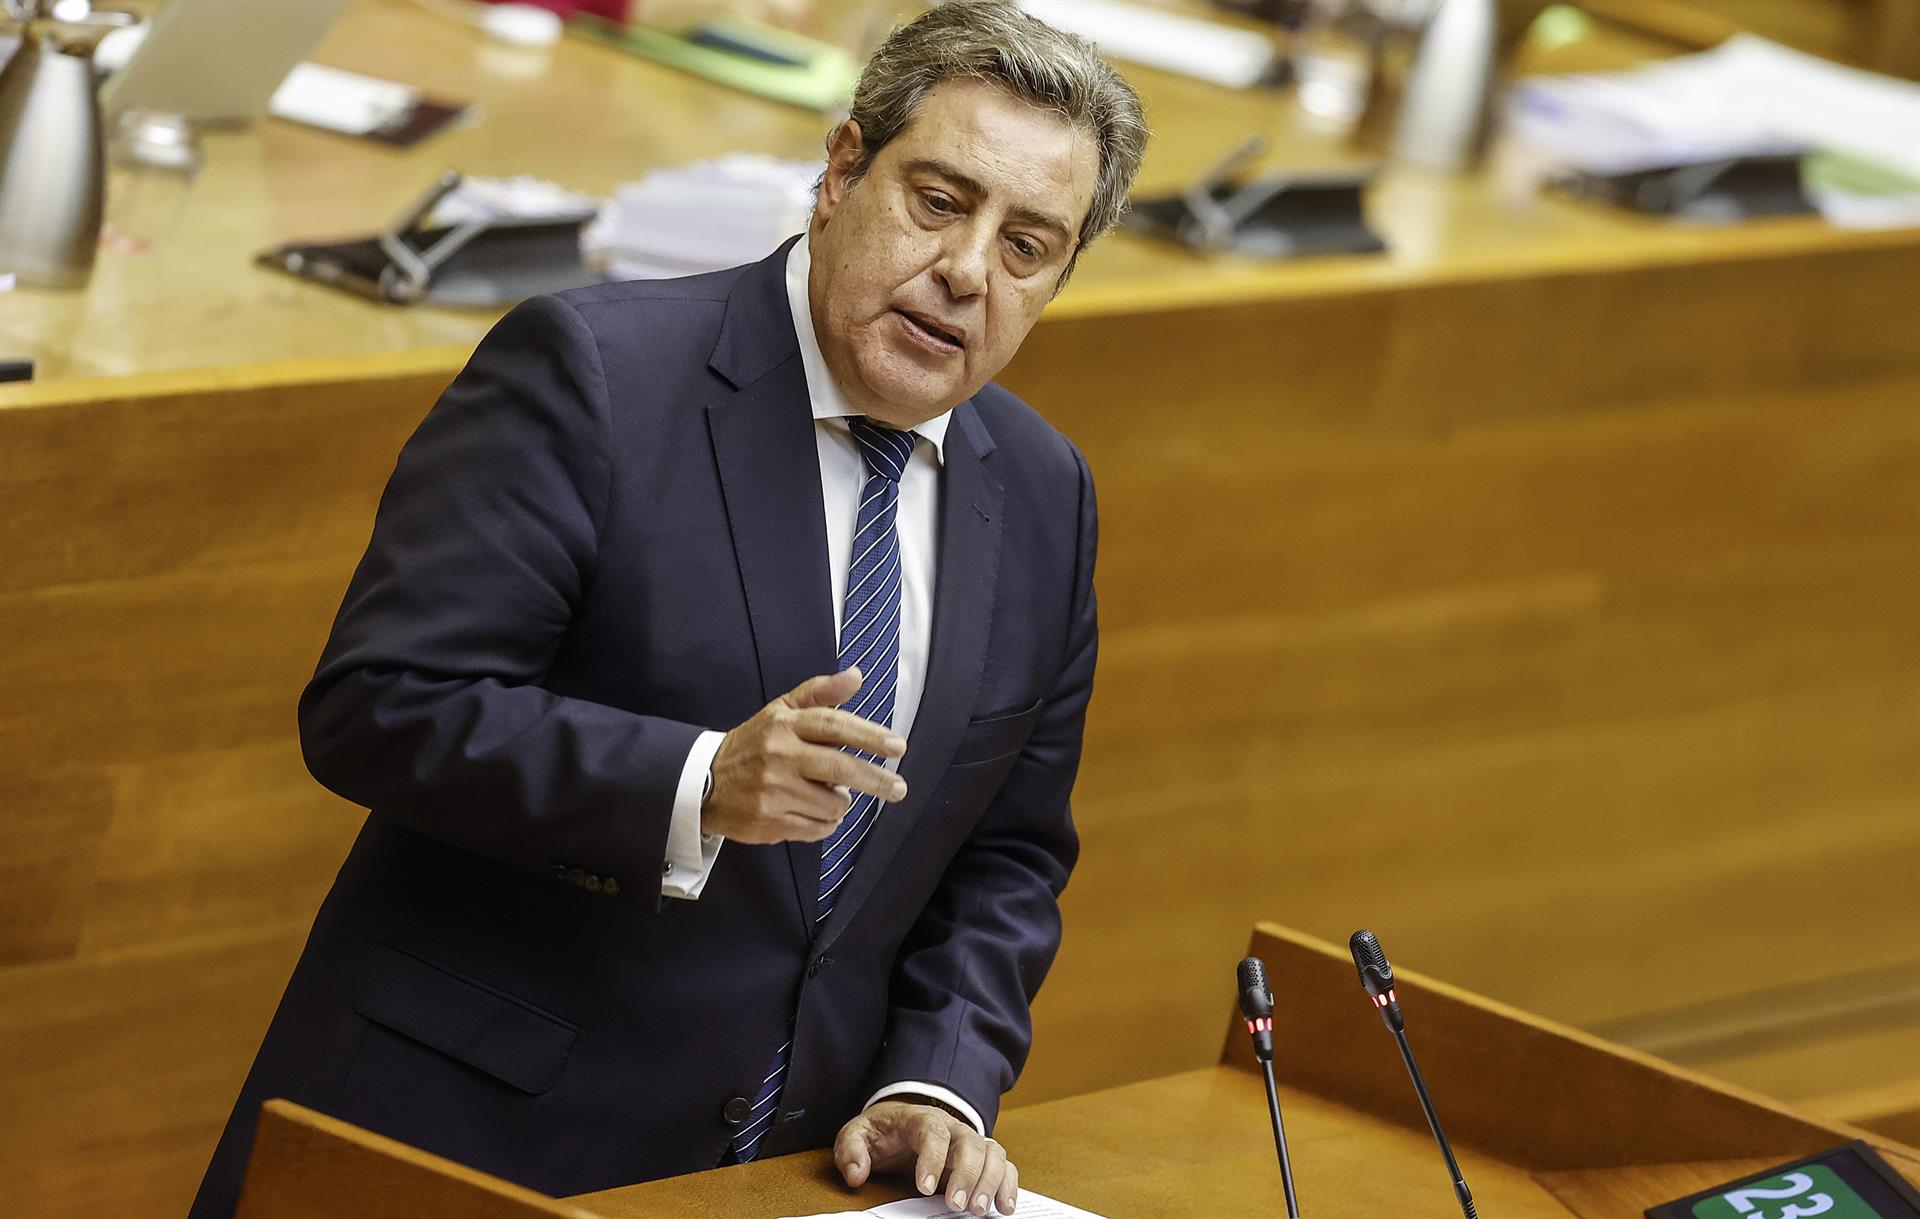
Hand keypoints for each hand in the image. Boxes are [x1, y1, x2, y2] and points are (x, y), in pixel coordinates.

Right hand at [702, 667, 906, 844]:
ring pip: (833, 804)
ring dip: (839, 803)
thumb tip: (857, 676)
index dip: (870, 735)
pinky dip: (825, 823)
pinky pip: (818, 828)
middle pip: (840, 768)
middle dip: (876, 780)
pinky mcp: (769, 822)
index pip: (835, 725)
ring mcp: (773, 791)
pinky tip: (813, 812)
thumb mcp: (782, 711)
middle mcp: (779, 755)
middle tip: (898, 788)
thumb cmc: (754, 743)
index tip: (898, 746)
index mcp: (784, 724)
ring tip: (824, 794)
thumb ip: (820, 692)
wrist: (704, 781)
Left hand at [835, 1101, 1017, 1215]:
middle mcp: (951, 1126)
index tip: (924, 1188)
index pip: (932, 1132)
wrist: (898, 1122)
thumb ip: (851, 1150)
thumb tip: (856, 1174)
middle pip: (970, 1141)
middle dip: (968, 1174)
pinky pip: (1003, 1164)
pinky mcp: (980, 1157)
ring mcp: (968, 1141)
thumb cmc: (880, 1132)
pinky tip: (1003, 1207)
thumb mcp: (856, 1135)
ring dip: (992, 1181)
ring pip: (992, 1152)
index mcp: (919, 1119)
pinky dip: (1008, 1184)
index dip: (932, 1159)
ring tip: (980, 1210)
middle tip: (959, 1206)